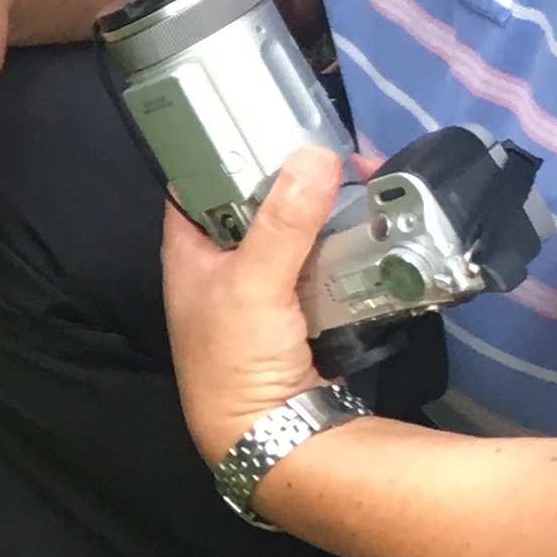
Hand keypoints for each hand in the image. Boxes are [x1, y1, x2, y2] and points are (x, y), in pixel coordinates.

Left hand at [161, 142, 344, 483]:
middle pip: (253, 202)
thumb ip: (283, 221)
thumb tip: (314, 155)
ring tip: (361, 176)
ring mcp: (260, 288)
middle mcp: (219, 265)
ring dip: (322, 210)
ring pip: (292, 231)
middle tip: (336, 148)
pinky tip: (368, 223)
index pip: (196, 179)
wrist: (273, 440)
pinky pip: (319, 263)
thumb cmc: (236, 361)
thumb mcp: (253, 283)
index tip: (269, 116)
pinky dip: (340, 245)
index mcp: (187, 251)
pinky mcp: (297, 310)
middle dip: (293, 176)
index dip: (227, 146)